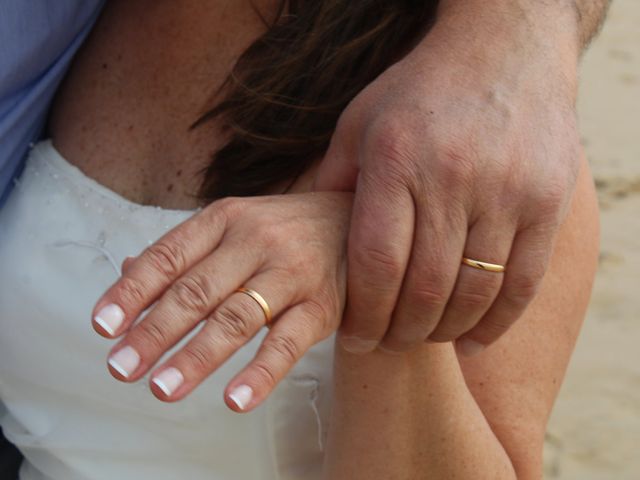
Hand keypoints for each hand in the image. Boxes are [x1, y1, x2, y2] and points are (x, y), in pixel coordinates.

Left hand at [91, 192, 351, 410]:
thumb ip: (185, 250)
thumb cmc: (285, 229)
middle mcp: (256, 240)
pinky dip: (261, 372)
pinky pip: (288, 341)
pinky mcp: (323, 303)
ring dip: (197, 355)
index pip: (169, 255)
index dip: (133, 292)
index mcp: (226, 218)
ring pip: (237, 317)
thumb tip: (127, 275)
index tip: (104, 327)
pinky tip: (236, 399)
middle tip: (122, 367)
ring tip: (163, 388)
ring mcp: (291, 271)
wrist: (356, 221)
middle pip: (196, 291)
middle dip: (154, 333)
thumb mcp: (235, 224)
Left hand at [312, 3, 581, 354]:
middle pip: (425, 287)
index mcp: (398, 160)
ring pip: (474, 291)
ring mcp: (507, 191)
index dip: (364, 314)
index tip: (355, 340)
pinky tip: (473, 339)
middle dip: (400, 332)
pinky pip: (524, 282)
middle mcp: (453, 178)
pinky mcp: (547, 202)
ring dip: (444, 331)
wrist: (503, 51)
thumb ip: (334, 183)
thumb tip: (309, 242)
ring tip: (422, 339)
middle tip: (386, 345)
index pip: (377, 262)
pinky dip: (497, 322)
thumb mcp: (360, 123)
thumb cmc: (418, 92)